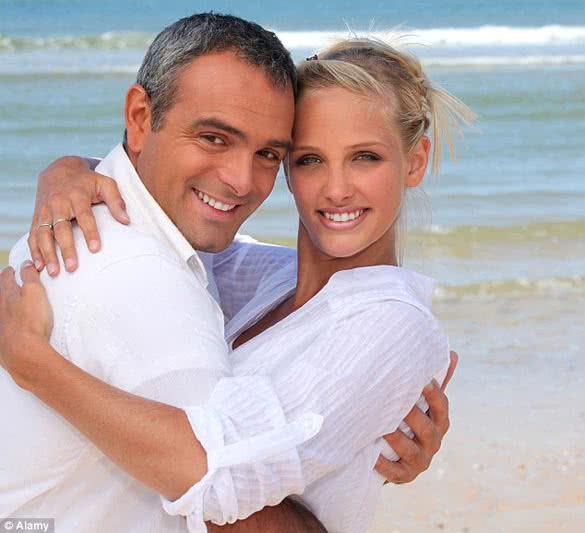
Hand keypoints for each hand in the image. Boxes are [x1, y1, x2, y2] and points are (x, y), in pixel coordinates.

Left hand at [0, 261, 53, 387]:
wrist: (23, 351)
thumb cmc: (30, 321)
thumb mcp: (35, 292)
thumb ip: (30, 276)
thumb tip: (26, 264)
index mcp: (7, 295)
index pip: (6, 278)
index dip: (10, 272)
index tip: (12, 270)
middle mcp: (0, 308)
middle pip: (0, 294)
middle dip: (4, 288)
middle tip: (8, 284)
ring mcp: (0, 323)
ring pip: (0, 310)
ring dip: (3, 305)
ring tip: (8, 302)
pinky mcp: (3, 337)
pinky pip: (2, 325)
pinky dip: (5, 321)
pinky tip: (7, 324)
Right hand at [28, 156, 128, 275]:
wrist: (59, 170)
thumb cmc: (88, 181)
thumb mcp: (105, 183)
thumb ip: (117, 201)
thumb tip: (126, 221)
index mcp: (76, 196)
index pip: (84, 216)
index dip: (90, 232)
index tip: (96, 249)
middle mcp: (58, 204)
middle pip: (61, 229)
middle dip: (66, 249)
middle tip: (72, 267)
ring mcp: (44, 211)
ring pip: (43, 234)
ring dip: (47, 254)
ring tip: (54, 272)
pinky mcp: (36, 217)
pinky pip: (32, 235)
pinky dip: (34, 251)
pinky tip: (39, 266)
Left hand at [375, 350, 457, 483]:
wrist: (393, 453)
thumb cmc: (409, 418)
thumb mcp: (422, 401)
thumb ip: (435, 380)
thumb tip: (452, 352)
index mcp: (439, 422)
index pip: (442, 407)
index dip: (434, 394)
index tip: (423, 380)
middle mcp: (433, 441)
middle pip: (427, 429)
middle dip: (413, 416)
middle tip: (397, 402)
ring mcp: (420, 461)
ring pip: (410, 450)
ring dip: (396, 438)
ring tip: (381, 427)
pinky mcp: (405, 476)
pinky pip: (395, 472)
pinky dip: (385, 465)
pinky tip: (373, 456)